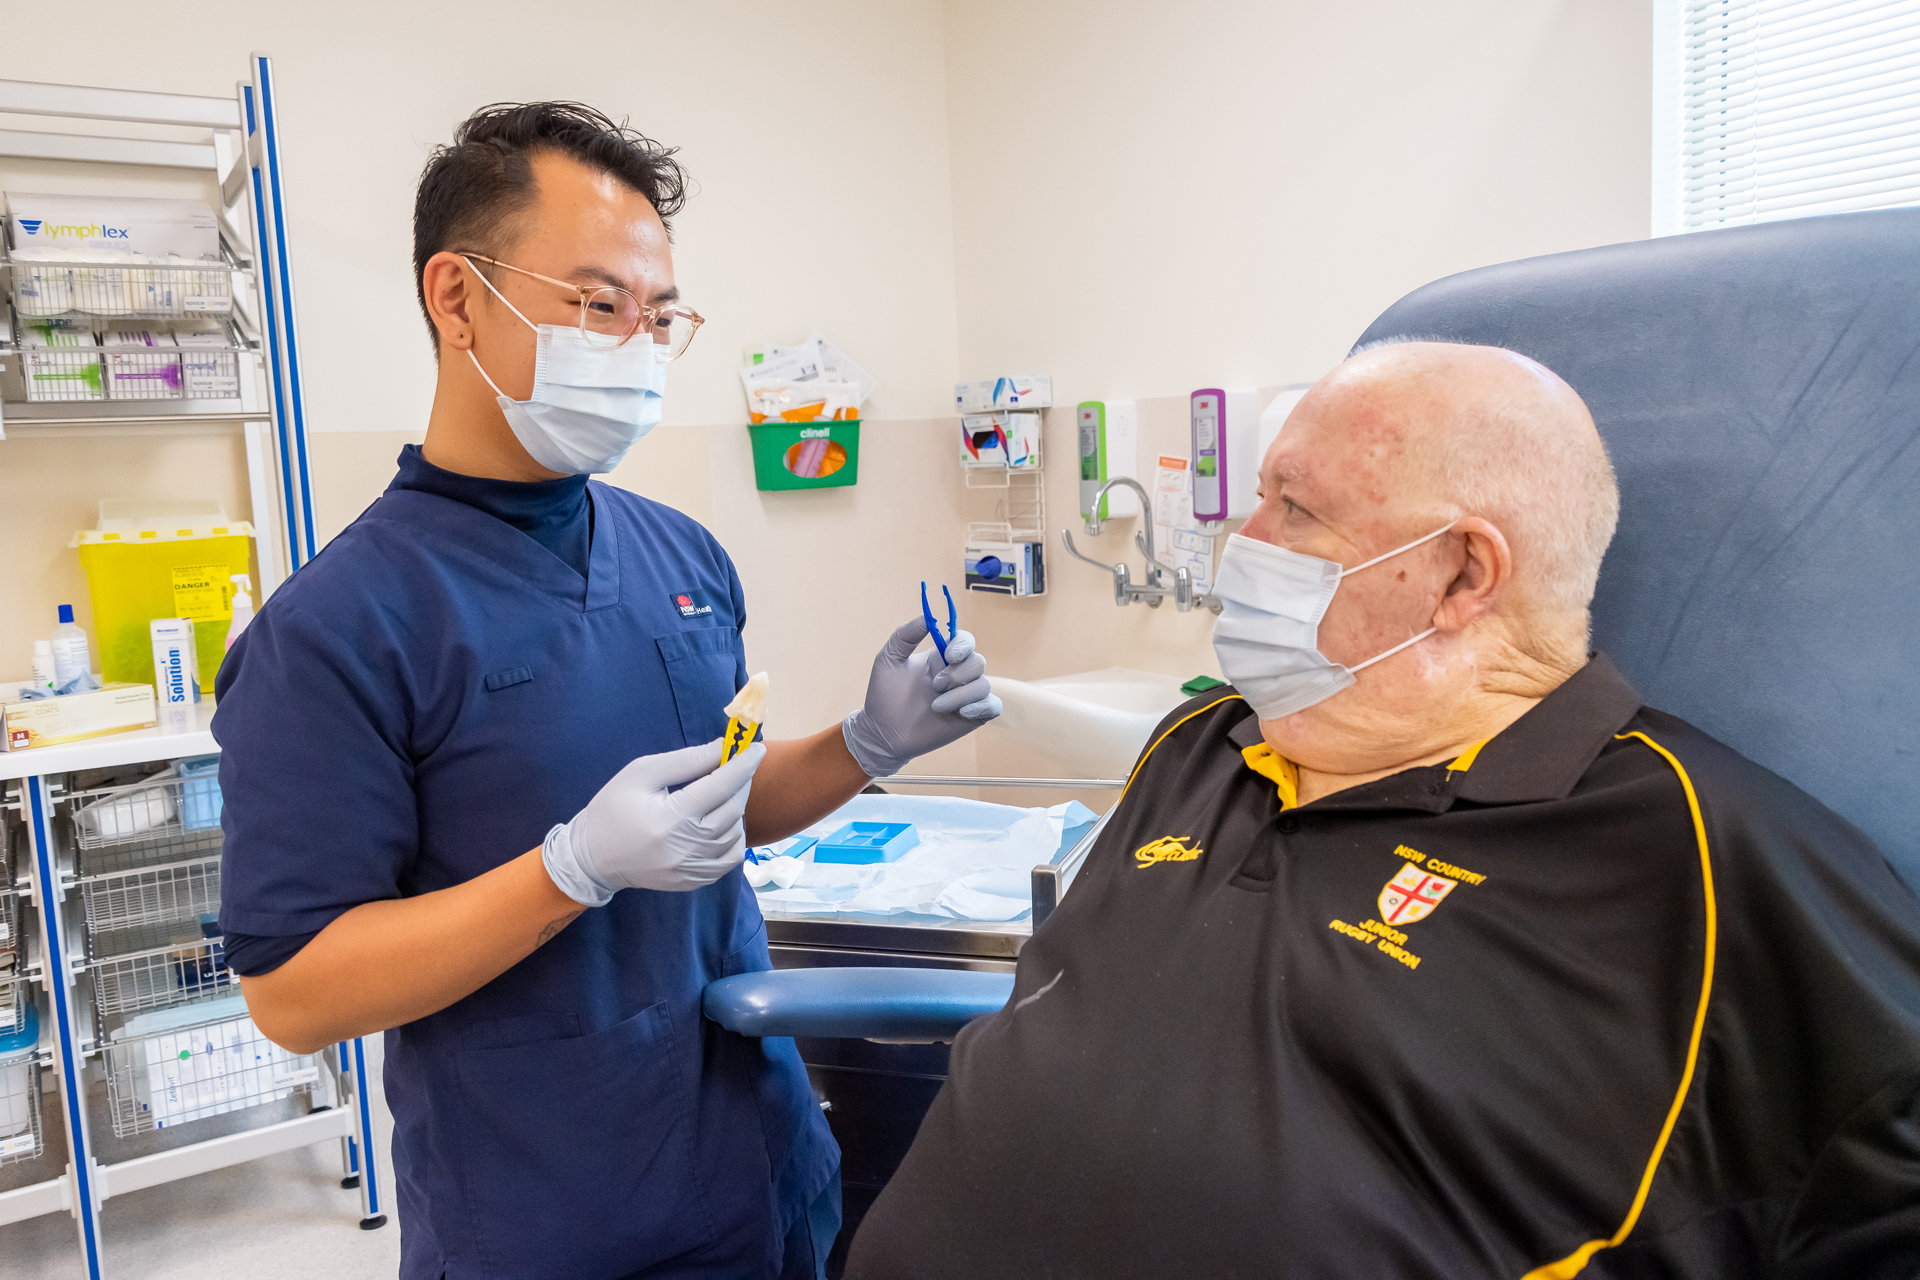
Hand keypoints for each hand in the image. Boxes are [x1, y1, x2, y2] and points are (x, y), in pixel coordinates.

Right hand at [541, 739, 765, 905]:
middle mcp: (687, 847)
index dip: (742, 764)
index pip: (720, 786)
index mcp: (671, 818)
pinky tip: (720, 823)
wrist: (592, 858)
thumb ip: (684, 760)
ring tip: (720, 794)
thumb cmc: (612, 809)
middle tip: (736, 766)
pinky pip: (731, 858)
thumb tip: (722, 747)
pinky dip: (734, 837)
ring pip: (736, 834)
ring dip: (736, 809)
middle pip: (733, 809)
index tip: (756, 748)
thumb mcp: (641, 773)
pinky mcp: (694, 881)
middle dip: (741, 782)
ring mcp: (693, 869)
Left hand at [841, 617, 1001, 777]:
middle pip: (978, 662)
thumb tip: (928, 616)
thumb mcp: (888, 659)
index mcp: (940, 658)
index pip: (965, 641)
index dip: (962, 645)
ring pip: (984, 685)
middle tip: (934, 686)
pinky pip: (994, 706)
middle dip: (957, 674)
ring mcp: (966, 696)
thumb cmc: (883, 695)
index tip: (948, 656)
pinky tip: (962, 713)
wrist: (883, 733)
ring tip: (936, 707)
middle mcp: (956, 674)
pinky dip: (981, 707)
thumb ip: (905, 635)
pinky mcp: (972, 716)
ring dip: (960, 695)